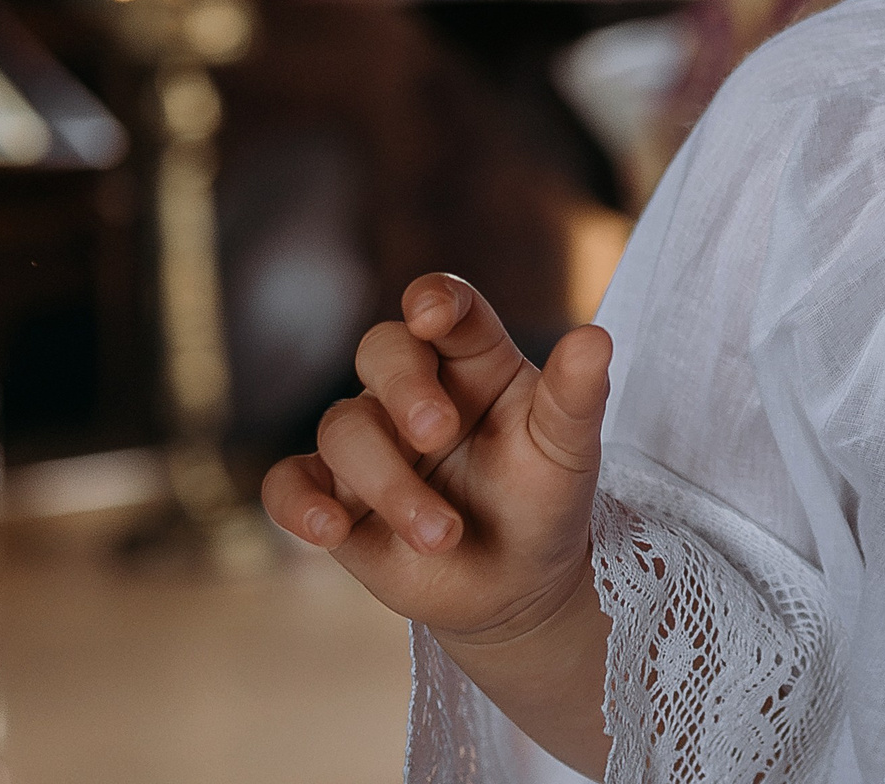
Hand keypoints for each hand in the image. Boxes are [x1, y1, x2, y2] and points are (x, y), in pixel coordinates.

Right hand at [261, 276, 614, 770]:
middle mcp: (416, 389)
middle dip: (404, 388)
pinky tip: (329, 530)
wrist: (518, 585)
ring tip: (444, 536)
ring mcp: (371, 442)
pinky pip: (288, 483)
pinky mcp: (335, 496)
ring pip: (344, 426)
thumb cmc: (545, 497)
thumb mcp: (569, 449)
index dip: (435, 300)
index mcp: (476, 360)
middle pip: (383, 351)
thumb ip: (577, 395)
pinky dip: (298, 503)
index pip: (449, 308)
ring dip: (389, 482)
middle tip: (438, 434)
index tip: (432, 315)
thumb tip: (595, 338)